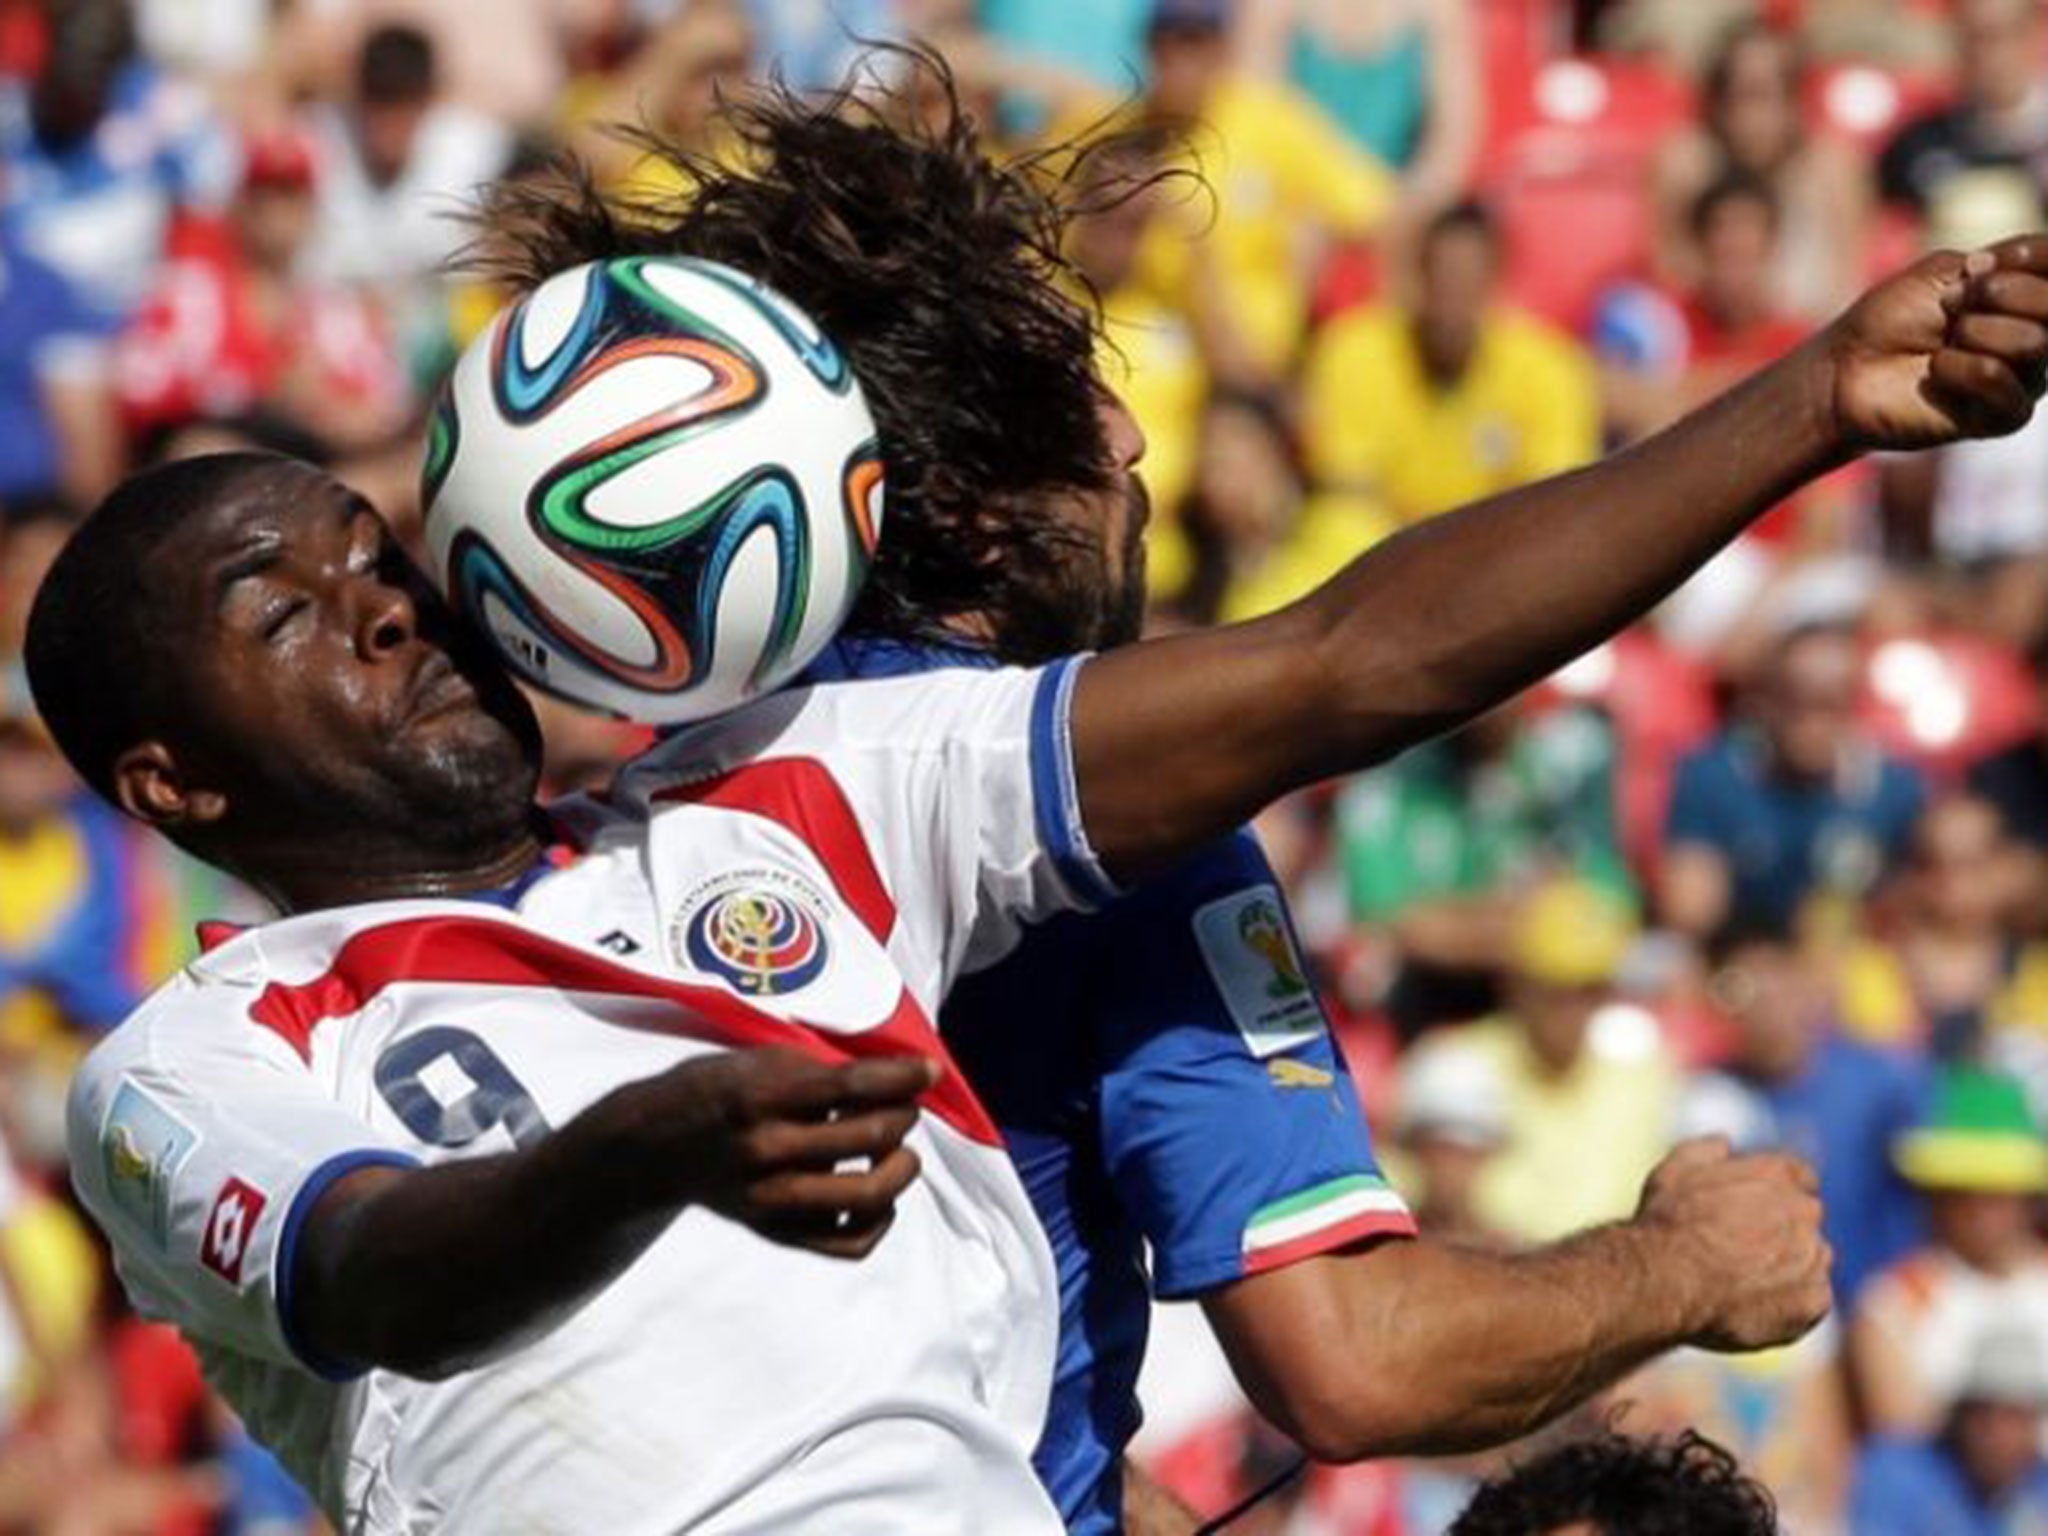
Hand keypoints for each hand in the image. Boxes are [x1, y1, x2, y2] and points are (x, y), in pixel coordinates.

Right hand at [651, 1047, 934, 1258]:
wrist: (655, 1149)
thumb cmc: (713, 1090)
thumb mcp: (756, 1059)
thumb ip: (818, 1070)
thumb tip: (890, 1078)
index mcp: (761, 1096)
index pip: (851, 1086)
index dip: (902, 1076)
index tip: (931, 1070)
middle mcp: (768, 1151)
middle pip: (869, 1137)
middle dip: (904, 1115)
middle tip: (906, 1106)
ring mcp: (774, 1200)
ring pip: (869, 1195)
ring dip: (901, 1167)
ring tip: (898, 1151)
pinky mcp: (779, 1232)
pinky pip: (853, 1242)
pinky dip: (880, 1219)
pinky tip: (876, 1194)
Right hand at [1633, 1137, 1831, 1353]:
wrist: (1667, 1282)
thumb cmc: (1667, 1224)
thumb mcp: (1675, 1170)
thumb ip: (1706, 1150)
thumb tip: (1726, 1143)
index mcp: (1775, 1174)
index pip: (1799, 1176)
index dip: (1776, 1192)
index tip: (1756, 1209)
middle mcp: (1803, 1211)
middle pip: (1805, 1217)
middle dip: (1783, 1228)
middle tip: (1742, 1248)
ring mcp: (1812, 1256)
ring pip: (1812, 1257)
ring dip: (1790, 1264)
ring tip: (1746, 1280)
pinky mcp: (1813, 1300)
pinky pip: (1813, 1297)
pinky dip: (1792, 1300)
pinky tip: (1757, 1302)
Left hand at [1825, 236, 2047, 451]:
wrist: (1847, 370)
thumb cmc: (1891, 319)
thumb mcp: (1944, 272)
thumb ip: (2001, 262)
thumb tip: (2035, 265)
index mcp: (2028, 297)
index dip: (2029, 257)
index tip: (1976, 265)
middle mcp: (2039, 336)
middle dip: (1995, 294)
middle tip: (1949, 306)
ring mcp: (2025, 379)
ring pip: (2033, 344)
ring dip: (1972, 332)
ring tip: (1938, 344)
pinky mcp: (2003, 417)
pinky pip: (2001, 382)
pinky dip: (1960, 370)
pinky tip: (1935, 372)